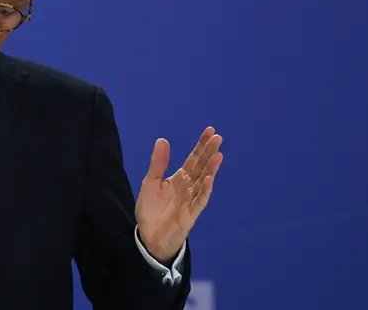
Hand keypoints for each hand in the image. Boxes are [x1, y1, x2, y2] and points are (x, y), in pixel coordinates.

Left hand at [135, 127, 222, 262]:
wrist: (149, 236)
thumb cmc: (151, 210)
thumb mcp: (150, 182)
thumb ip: (158, 163)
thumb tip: (162, 140)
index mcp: (179, 178)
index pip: (194, 159)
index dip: (201, 145)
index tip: (210, 131)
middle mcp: (189, 187)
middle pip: (202, 167)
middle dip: (209, 152)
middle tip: (218, 138)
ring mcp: (191, 200)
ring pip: (204, 181)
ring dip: (211, 169)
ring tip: (218, 155)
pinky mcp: (191, 214)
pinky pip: (200, 200)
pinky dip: (205, 190)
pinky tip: (209, 179)